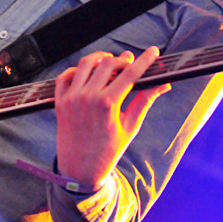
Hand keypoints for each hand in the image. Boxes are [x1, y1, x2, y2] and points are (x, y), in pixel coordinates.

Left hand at [54, 47, 170, 187]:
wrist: (79, 171)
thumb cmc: (107, 151)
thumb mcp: (130, 127)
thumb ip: (144, 102)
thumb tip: (162, 85)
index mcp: (107, 104)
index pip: (130, 74)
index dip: (144, 60)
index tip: (153, 51)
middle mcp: (87, 97)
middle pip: (108, 64)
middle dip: (123, 59)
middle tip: (131, 62)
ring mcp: (71, 98)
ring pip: (85, 64)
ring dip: (100, 59)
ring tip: (111, 63)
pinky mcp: (60, 101)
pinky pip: (65, 75)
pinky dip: (77, 70)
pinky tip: (87, 72)